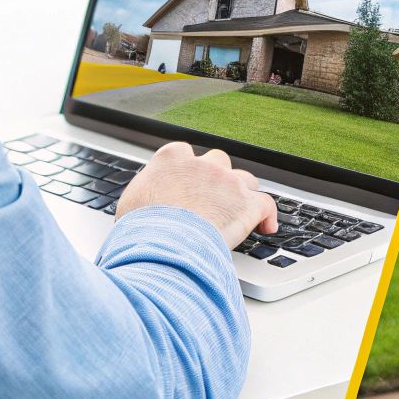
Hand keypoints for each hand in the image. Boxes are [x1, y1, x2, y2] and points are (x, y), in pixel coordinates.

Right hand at [118, 141, 278, 248]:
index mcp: (171, 159)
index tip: (187, 182)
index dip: (187, 170)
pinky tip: (266, 226)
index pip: (183, 153)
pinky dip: (267, 215)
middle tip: (211, 200)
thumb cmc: (141, 230)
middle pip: (218, 162)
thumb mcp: (130, 205)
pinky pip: (266, 205)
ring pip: (244, 180)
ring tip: (237, 213)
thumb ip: (145, 196)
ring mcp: (227, 182)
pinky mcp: (246, 205)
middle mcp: (202, 165)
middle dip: (216, 178)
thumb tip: (143, 208)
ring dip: (242, 194)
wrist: (162, 245)